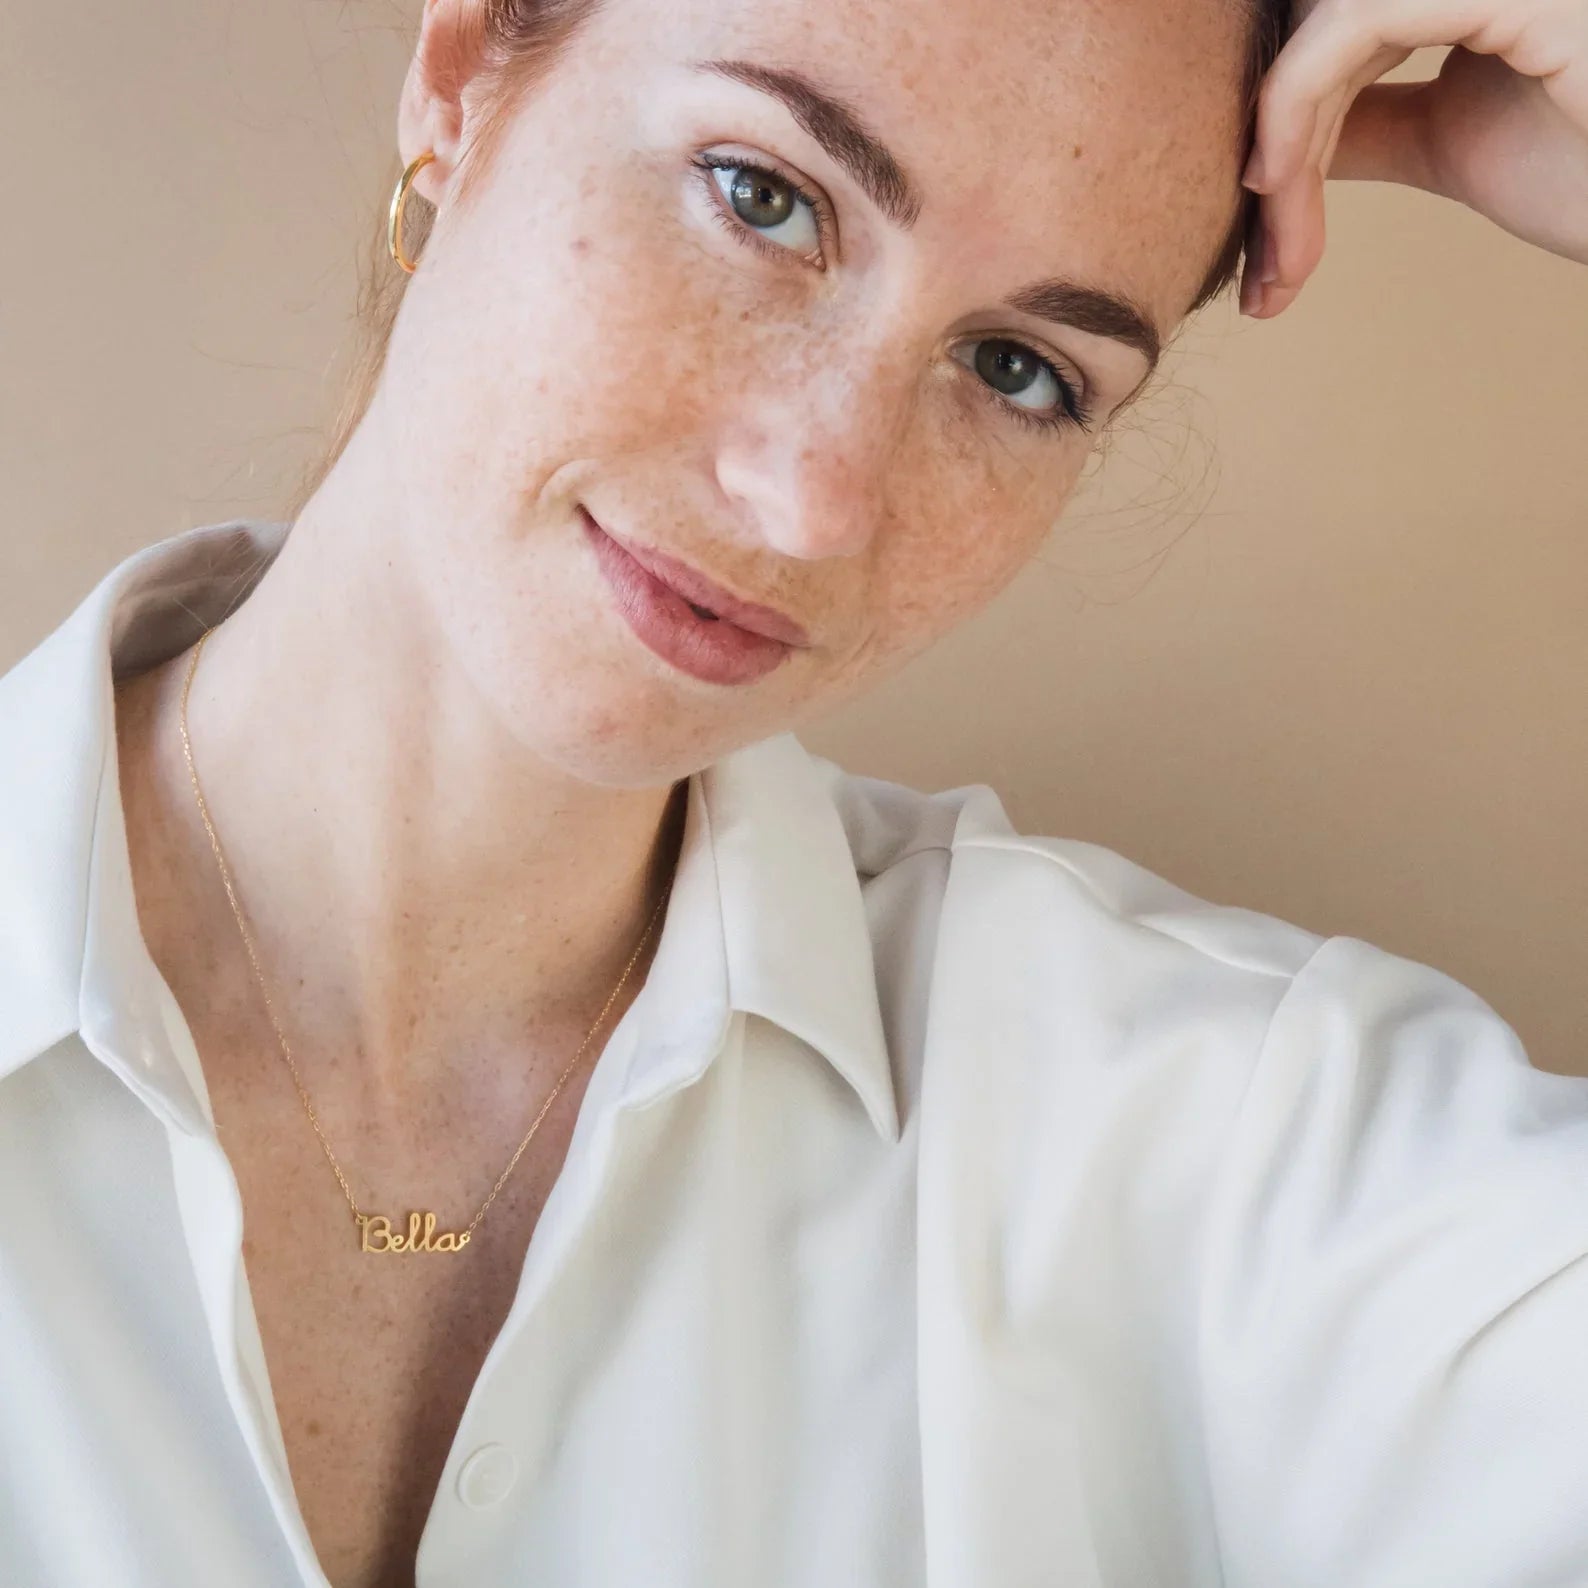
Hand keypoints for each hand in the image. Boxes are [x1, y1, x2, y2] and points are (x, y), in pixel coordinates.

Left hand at [1238, 0, 1587, 316]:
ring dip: (1279, 149)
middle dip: (1272, 140)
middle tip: (1266, 265)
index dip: (1286, 111)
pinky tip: (1275, 181)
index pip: (1346, 18)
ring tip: (1282, 257)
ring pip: (1325, 22)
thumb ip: (1372, 118)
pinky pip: (1356, 21)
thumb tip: (1278, 134)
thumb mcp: (1455, 138)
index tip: (1263, 218)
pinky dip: (1293, 103)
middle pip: (1324, 17)